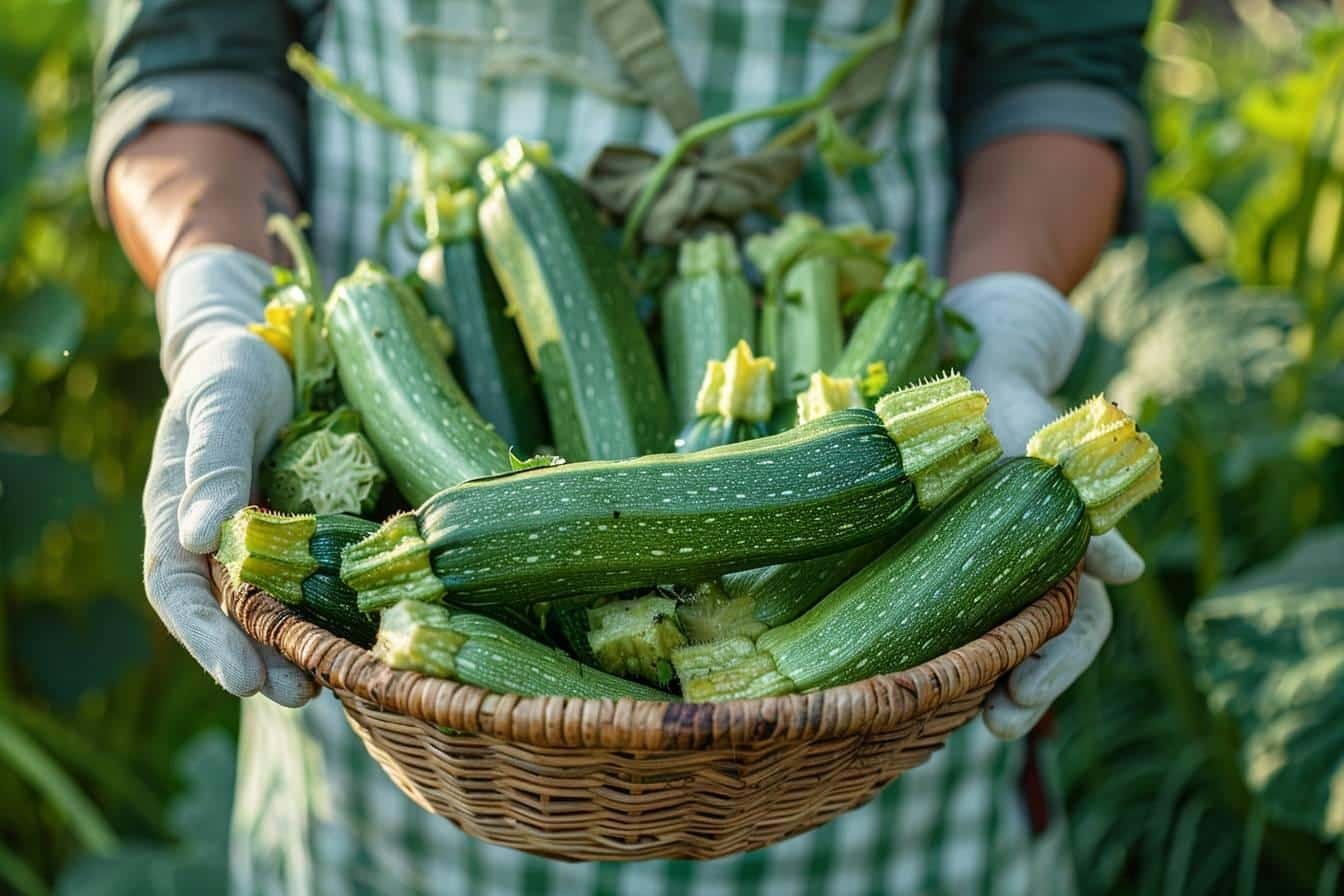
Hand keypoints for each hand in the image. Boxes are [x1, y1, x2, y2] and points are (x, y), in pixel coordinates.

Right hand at [142, 247, 314, 705]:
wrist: (264, 353)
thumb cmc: (232, 373)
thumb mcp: (222, 406)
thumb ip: (211, 465)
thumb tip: (198, 537)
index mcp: (176, 515)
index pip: (179, 590)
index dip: (206, 638)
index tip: (240, 676)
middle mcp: (212, 540)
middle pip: (226, 615)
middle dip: (257, 660)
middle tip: (296, 694)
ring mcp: (257, 541)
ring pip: (269, 609)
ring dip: (294, 649)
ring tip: (328, 684)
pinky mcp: (299, 534)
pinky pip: (308, 582)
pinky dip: (326, 611)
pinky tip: (356, 635)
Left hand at [944, 273, 1142, 740]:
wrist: (977, 384)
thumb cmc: (1020, 418)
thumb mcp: (1049, 459)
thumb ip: (1089, 520)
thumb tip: (1131, 577)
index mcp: (1069, 552)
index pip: (1079, 628)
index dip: (1057, 666)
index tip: (1024, 692)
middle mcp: (1038, 570)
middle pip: (1042, 649)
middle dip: (1024, 693)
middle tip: (996, 726)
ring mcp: (998, 571)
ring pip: (1002, 640)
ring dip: (987, 680)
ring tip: (960, 719)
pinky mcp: (955, 565)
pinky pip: (956, 614)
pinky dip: (948, 644)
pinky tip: (921, 673)